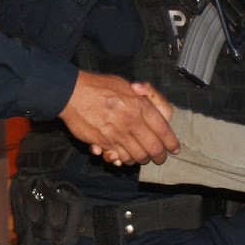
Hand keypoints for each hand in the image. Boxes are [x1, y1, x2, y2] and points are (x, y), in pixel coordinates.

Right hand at [60, 70, 178, 164]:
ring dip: (141, 159)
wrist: (70, 93)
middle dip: (159, 156)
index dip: (171, 142)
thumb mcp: (125, 84)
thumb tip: (156, 108)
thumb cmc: (98, 86)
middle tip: (160, 158)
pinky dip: (122, 159)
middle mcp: (131, 121)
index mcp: (139, 105)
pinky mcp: (103, 143)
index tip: (174, 148)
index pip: (163, 129)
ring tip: (141, 157)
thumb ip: (143, 96)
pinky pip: (118, 157)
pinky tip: (121, 156)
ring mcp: (117, 134)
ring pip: (137, 156)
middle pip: (153, 148)